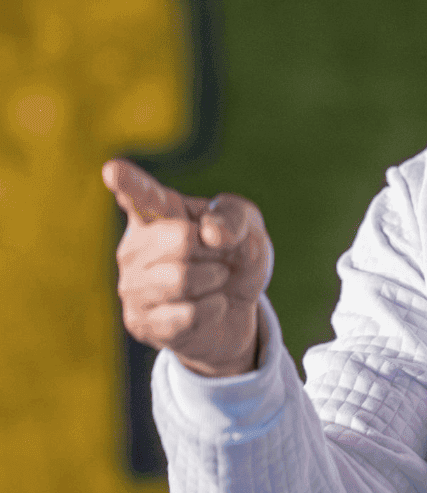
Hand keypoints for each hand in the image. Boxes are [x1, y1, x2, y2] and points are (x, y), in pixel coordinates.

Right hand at [102, 158, 273, 376]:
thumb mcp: (248, 228)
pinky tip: (211, 306)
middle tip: (219, 257)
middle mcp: (135, 247)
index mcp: (159, 211)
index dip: (128, 182)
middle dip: (214, 250)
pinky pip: (187, 315)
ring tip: (214, 280)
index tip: (112, 169)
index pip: (141, 194)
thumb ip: (235, 219)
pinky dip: (214, 309)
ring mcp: (132, 286)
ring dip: (216, 279)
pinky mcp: (140, 322)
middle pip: (180, 240)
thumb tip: (209, 234)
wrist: (237, 310)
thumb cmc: (235, 256)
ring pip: (182, 279)